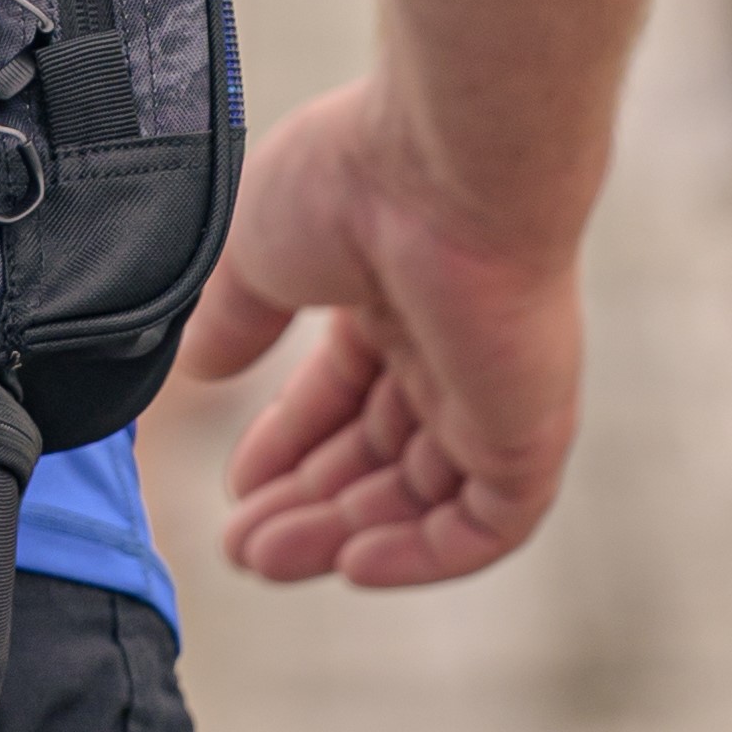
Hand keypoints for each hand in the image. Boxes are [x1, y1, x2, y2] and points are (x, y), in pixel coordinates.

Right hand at [180, 77, 584, 586]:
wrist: (445, 167)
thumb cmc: (352, 180)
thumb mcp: (258, 250)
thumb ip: (235, 317)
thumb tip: (201, 367)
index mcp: (391, 295)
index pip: (342, 395)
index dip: (286, 446)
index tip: (235, 483)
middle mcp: (447, 348)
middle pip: (377, 456)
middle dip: (306, 504)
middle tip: (242, 547)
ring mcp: (492, 393)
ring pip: (421, 497)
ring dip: (343, 534)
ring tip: (265, 558)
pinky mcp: (530, 433)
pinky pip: (488, 524)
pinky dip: (424, 555)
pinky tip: (353, 565)